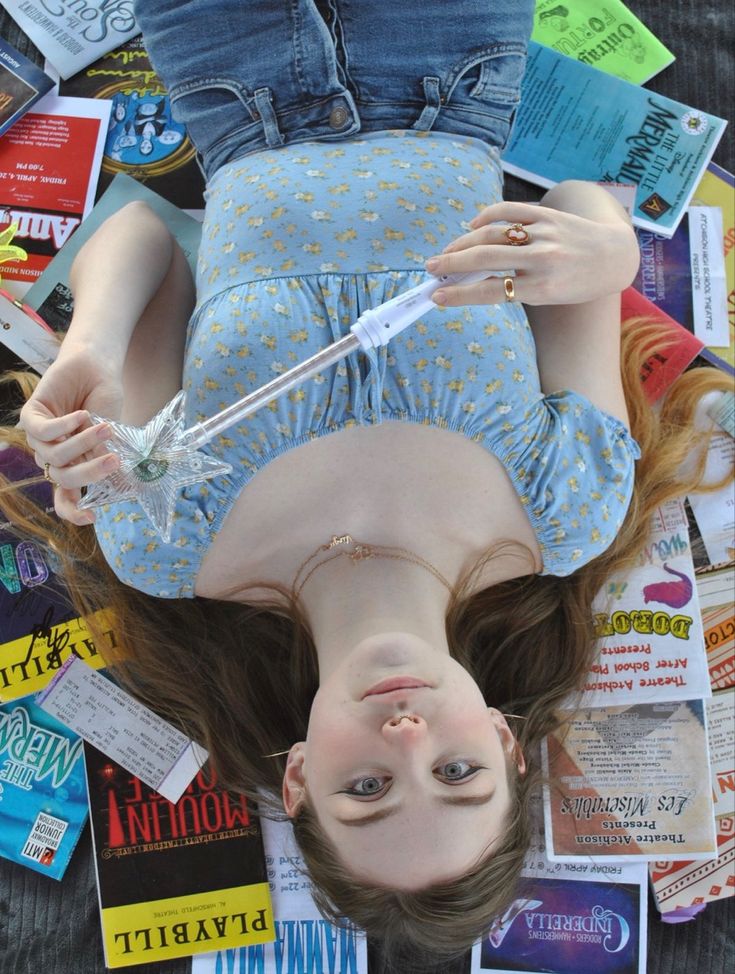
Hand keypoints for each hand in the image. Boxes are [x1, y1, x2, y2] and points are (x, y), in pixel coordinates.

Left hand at [18, 344, 123, 524]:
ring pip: (55, 455)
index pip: (66, 497)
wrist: (96, 368)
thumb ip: (105, 457)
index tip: (92, 518)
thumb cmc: (105, 401)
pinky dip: (64, 426)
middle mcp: (53, 456)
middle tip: (115, 461)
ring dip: (82, 443)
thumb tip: (122, 486)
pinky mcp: (32, 415)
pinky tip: (83, 415)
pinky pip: (43, 430)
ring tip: (105, 428)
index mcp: (72, 465)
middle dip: (90, 473)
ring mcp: (40, 437)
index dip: (74, 511)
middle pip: (64, 478)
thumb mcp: (110, 434)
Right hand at [425, 200, 639, 307]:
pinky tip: (472, 227)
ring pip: (492, 233)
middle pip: (486, 258)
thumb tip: (472, 280)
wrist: (614, 257)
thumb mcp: (548, 295)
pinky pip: (509, 211)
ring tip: (446, 253)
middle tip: (430, 270)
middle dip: (452, 264)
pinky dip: (486, 217)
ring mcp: (545, 233)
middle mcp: (543, 259)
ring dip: (463, 243)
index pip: (492, 291)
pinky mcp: (548, 214)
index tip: (437, 297)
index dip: (460, 295)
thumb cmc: (578, 284)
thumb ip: (515, 288)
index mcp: (544, 287)